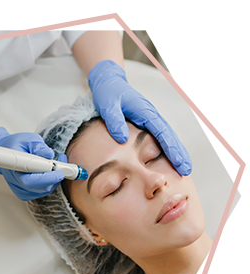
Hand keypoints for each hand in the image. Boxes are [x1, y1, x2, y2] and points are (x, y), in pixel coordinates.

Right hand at [0, 127, 64, 200]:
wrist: (6, 154)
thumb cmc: (16, 146)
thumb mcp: (27, 139)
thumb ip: (38, 146)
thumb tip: (49, 154)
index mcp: (14, 168)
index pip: (31, 180)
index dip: (47, 177)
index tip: (59, 172)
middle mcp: (16, 182)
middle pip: (40, 187)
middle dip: (55, 177)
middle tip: (62, 165)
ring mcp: (21, 190)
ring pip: (44, 190)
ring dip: (54, 179)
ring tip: (56, 164)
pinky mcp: (25, 193)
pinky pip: (42, 192)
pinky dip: (50, 183)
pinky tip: (49, 173)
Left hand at [88, 60, 191, 175]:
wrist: (108, 83)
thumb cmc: (108, 92)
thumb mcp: (108, 105)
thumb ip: (114, 120)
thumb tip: (122, 138)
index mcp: (145, 112)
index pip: (162, 132)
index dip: (171, 148)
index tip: (178, 162)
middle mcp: (151, 116)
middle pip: (170, 136)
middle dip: (179, 153)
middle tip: (186, 170)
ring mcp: (149, 120)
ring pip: (167, 137)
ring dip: (175, 152)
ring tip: (182, 169)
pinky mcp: (145, 123)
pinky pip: (159, 137)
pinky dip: (166, 148)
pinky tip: (169, 159)